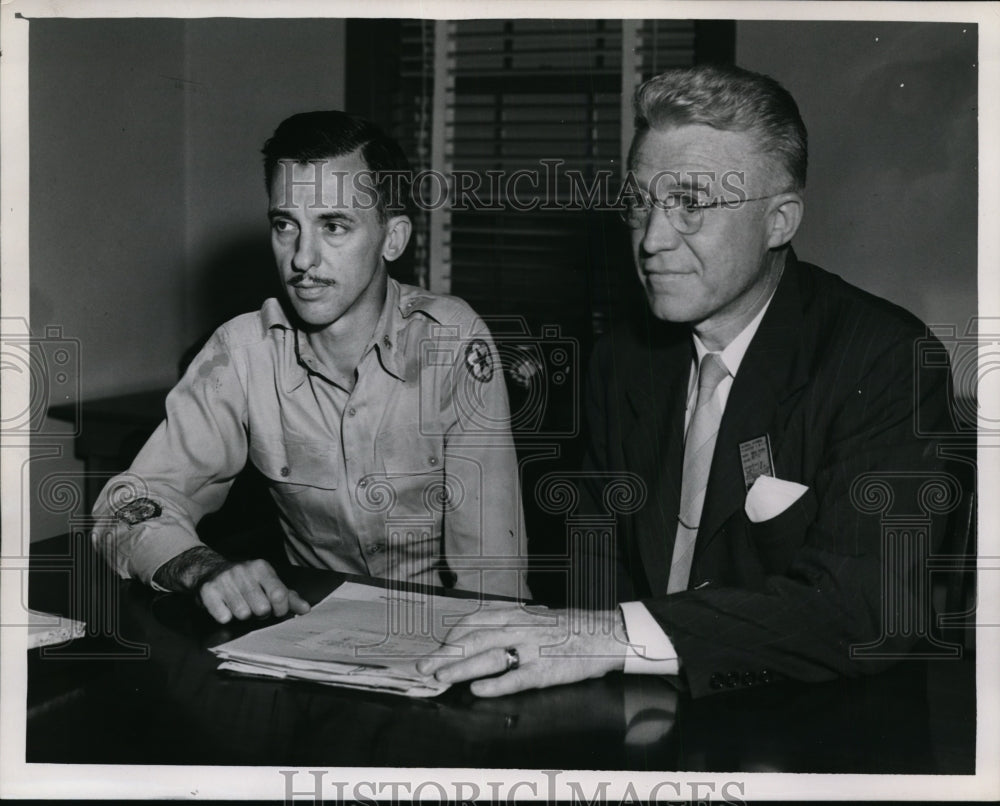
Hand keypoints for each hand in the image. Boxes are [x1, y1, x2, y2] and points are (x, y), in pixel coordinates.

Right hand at [154, 547, 309, 623]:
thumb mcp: (267, 583)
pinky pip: (223, 617)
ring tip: (238, 605)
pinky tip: (224, 607)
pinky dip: (225, 617)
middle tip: (254, 607)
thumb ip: (287, 596)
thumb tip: (306, 609)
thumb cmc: (244, 581)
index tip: (276, 611)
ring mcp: (225, 579)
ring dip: (242, 616)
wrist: (209, 570)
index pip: (279, 595)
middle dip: (260, 613)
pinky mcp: (208, 590)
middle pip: (262, 608)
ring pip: (243, 614)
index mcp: (262, 568)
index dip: (280, 610)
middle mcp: (243, 570)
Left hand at [416, 606, 627, 696]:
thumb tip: (474, 635)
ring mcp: (532, 649)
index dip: (452, 635)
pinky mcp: (545, 670)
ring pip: (489, 658)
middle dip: (445, 653)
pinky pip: (516, 678)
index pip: (474, 621)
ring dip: (461, 668)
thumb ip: (506, 623)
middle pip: (474, 639)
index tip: (437, 647)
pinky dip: (495, 684)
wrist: (601, 634)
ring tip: (441, 678)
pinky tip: (477, 690)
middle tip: (423, 667)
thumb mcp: (532, 616)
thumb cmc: (564, 628)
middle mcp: (520, 628)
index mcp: (515, 614)